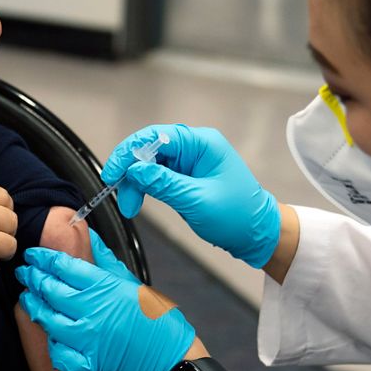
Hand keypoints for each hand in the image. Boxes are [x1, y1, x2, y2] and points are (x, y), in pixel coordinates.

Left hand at [16, 243, 194, 370]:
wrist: (175, 367)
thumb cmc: (161, 326)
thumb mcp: (137, 286)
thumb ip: (108, 262)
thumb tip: (90, 236)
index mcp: (106, 288)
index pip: (63, 266)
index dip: (43, 259)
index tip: (34, 256)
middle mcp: (92, 311)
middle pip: (50, 290)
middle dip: (34, 278)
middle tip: (26, 273)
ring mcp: (87, 341)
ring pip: (47, 320)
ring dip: (35, 307)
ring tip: (30, 299)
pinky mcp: (87, 367)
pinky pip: (57, 353)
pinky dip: (51, 343)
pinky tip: (49, 335)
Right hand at [101, 124, 280, 267]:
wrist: (257, 234)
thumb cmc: (238, 216)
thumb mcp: (197, 200)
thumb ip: (163, 183)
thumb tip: (134, 170)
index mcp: (202, 143)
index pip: (156, 136)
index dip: (129, 152)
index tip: (113, 173)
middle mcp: (194, 147)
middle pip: (149, 148)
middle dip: (130, 170)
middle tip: (117, 193)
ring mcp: (189, 162)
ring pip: (149, 164)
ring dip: (134, 183)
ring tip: (129, 206)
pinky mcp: (184, 177)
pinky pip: (156, 176)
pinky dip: (143, 188)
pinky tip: (136, 200)